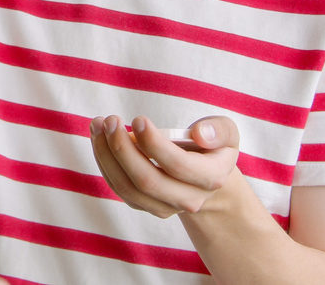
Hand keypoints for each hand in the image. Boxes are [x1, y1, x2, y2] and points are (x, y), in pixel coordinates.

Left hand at [89, 114, 239, 218]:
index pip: (178, 165)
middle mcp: (188, 199)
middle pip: (147, 181)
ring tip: (98, 124)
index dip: (154, 143)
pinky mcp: (144, 205)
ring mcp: (164, 206)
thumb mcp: (226, 133)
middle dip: (123, 149)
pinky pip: (118, 187)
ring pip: (127, 187)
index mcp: (211, 178)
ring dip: (106, 155)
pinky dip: (104, 161)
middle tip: (110, 120)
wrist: (205, 176)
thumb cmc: (212, 147)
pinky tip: (99, 137)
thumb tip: (199, 133)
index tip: (138, 119)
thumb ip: (219, 130)